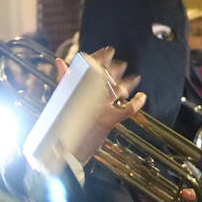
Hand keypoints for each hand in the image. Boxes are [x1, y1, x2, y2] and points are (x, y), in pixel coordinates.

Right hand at [60, 46, 148, 165]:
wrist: (63, 150)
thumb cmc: (60, 125)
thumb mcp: (59, 100)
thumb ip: (63, 79)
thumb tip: (60, 62)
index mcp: (76, 88)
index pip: (91, 66)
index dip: (100, 57)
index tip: (107, 51)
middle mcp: (89, 95)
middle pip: (106, 75)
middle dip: (116, 68)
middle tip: (121, 64)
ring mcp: (100, 107)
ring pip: (118, 88)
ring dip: (128, 82)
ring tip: (134, 78)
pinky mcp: (109, 120)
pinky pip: (128, 109)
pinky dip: (137, 102)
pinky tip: (142, 97)